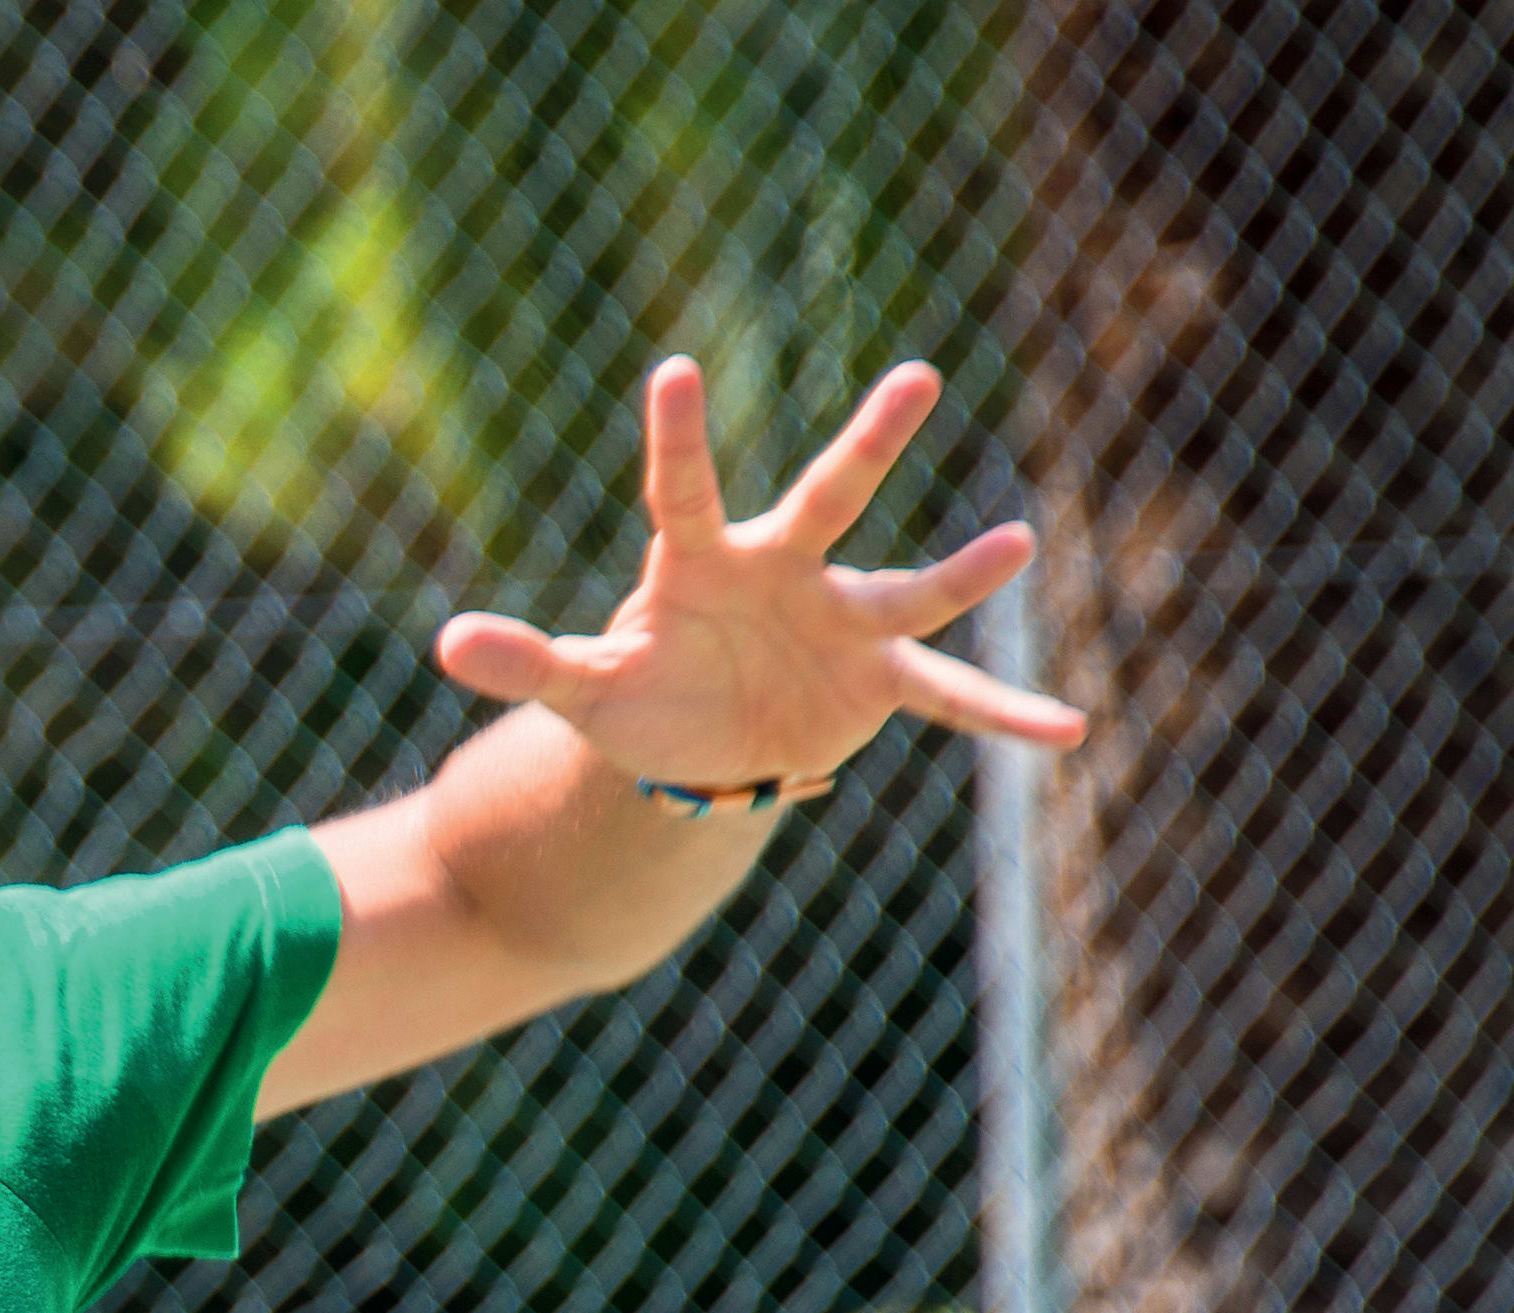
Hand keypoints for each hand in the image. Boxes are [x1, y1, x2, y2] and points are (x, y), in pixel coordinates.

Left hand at [434, 359, 1086, 797]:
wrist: (705, 740)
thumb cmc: (645, 695)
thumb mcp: (582, 691)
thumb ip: (525, 664)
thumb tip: (444, 645)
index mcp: (703, 561)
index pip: (684, 489)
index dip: (676, 436)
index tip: (672, 371)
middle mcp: (787, 570)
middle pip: (829, 497)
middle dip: (869, 443)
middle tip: (918, 379)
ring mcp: (841, 621)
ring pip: (907, 592)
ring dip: (961, 575)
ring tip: (1018, 545)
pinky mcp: (878, 681)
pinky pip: (949, 696)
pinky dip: (1005, 718)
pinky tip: (1069, 734)